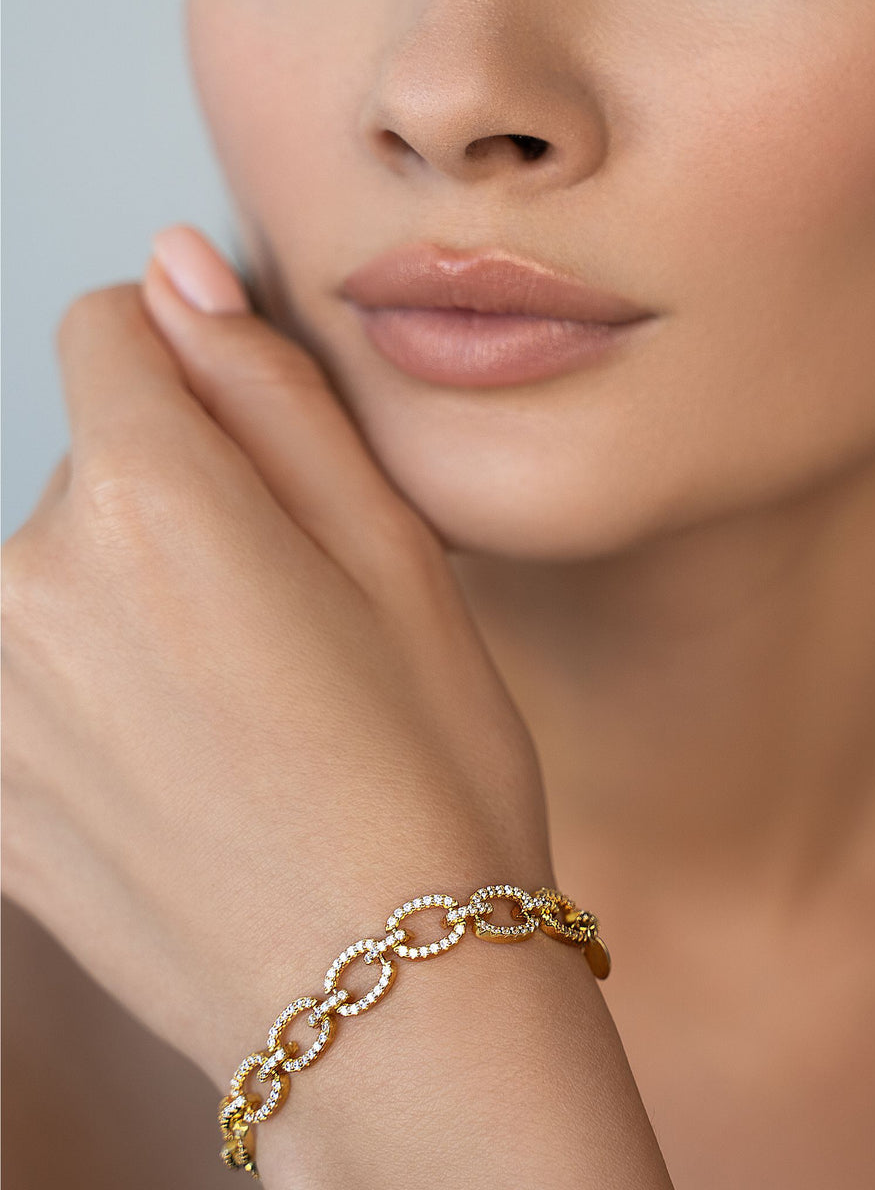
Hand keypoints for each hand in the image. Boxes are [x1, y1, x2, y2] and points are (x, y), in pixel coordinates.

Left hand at [1, 226, 552, 1087]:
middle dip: (178, 509)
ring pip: (56, 576)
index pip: (106, 331)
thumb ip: (271, 394)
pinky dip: (96, 695)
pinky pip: (30, 679)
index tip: (255, 456)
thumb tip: (175, 271)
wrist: (395, 1006)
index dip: (193, 373)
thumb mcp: (399, 557)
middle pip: (88, 466)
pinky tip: (192, 772)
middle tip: (293, 626)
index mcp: (150, 503)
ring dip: (135, 606)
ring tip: (247, 713)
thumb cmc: (430, 779)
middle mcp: (28, 588)